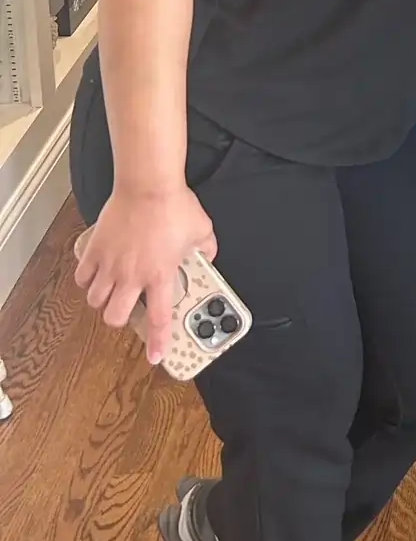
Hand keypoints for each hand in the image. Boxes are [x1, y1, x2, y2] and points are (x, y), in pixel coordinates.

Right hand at [75, 188, 216, 365]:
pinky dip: (87, 280)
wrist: (148, 185)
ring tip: (112, 290)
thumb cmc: (175, 206)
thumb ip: (206, 248)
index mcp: (160, 276)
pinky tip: (96, 274)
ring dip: (103, 300)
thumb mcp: (202, 230)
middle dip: (120, 319)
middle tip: (128, 307)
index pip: (159, 318)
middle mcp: (132, 276)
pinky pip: (82, 277)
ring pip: (95, 300)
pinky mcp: (95, 250)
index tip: (156, 356)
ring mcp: (110, 264)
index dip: (157, 342)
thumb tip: (208, 255)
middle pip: (114, 317)